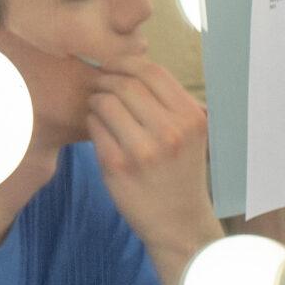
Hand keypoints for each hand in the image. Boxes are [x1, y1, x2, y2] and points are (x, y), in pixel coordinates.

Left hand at [87, 59, 216, 258]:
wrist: (178, 221)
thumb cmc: (181, 171)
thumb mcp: (191, 134)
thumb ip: (169, 103)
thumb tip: (128, 66)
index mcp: (192, 117)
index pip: (153, 72)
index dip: (127, 63)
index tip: (115, 68)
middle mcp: (171, 131)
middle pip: (126, 84)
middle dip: (106, 80)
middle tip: (99, 88)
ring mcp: (143, 150)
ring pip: (105, 102)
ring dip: (96, 101)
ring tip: (100, 110)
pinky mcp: (118, 166)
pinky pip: (94, 127)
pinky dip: (92, 122)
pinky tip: (100, 130)